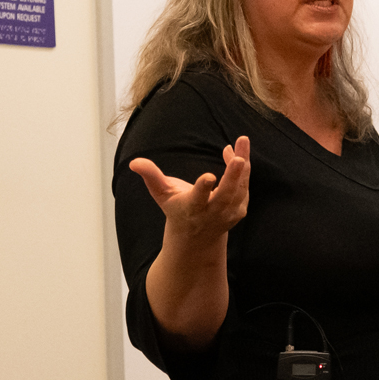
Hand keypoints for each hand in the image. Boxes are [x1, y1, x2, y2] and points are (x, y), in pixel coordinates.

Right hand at [129, 136, 250, 246]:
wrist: (197, 239)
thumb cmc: (176, 209)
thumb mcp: (161, 194)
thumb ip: (151, 176)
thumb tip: (134, 162)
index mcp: (192, 208)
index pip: (198, 198)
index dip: (203, 188)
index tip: (209, 176)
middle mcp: (212, 213)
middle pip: (225, 195)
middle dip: (232, 177)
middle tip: (240, 159)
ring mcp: (228, 213)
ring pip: (239, 188)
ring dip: (243, 164)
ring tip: (242, 140)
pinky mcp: (239, 209)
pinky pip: (244, 185)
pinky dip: (243, 168)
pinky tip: (237, 150)